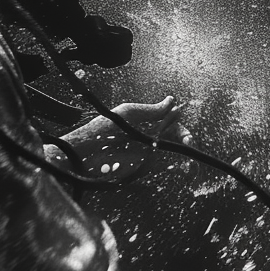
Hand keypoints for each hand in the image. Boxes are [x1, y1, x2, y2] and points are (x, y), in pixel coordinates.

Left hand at [63, 96, 191, 181]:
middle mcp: (147, 136)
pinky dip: (172, 168)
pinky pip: (158, 167)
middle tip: (188, 143)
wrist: (81, 156)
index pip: (170, 120)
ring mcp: (144, 153)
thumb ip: (150, 110)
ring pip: (170, 152)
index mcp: (145, 120)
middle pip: (174, 136)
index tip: (185, 130)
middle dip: (185, 139)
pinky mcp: (139, 169)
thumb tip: (172, 101)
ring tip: (187, 159)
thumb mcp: (127, 114)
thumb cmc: (100, 130)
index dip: (180, 123)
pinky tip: (179, 169)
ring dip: (182, 154)